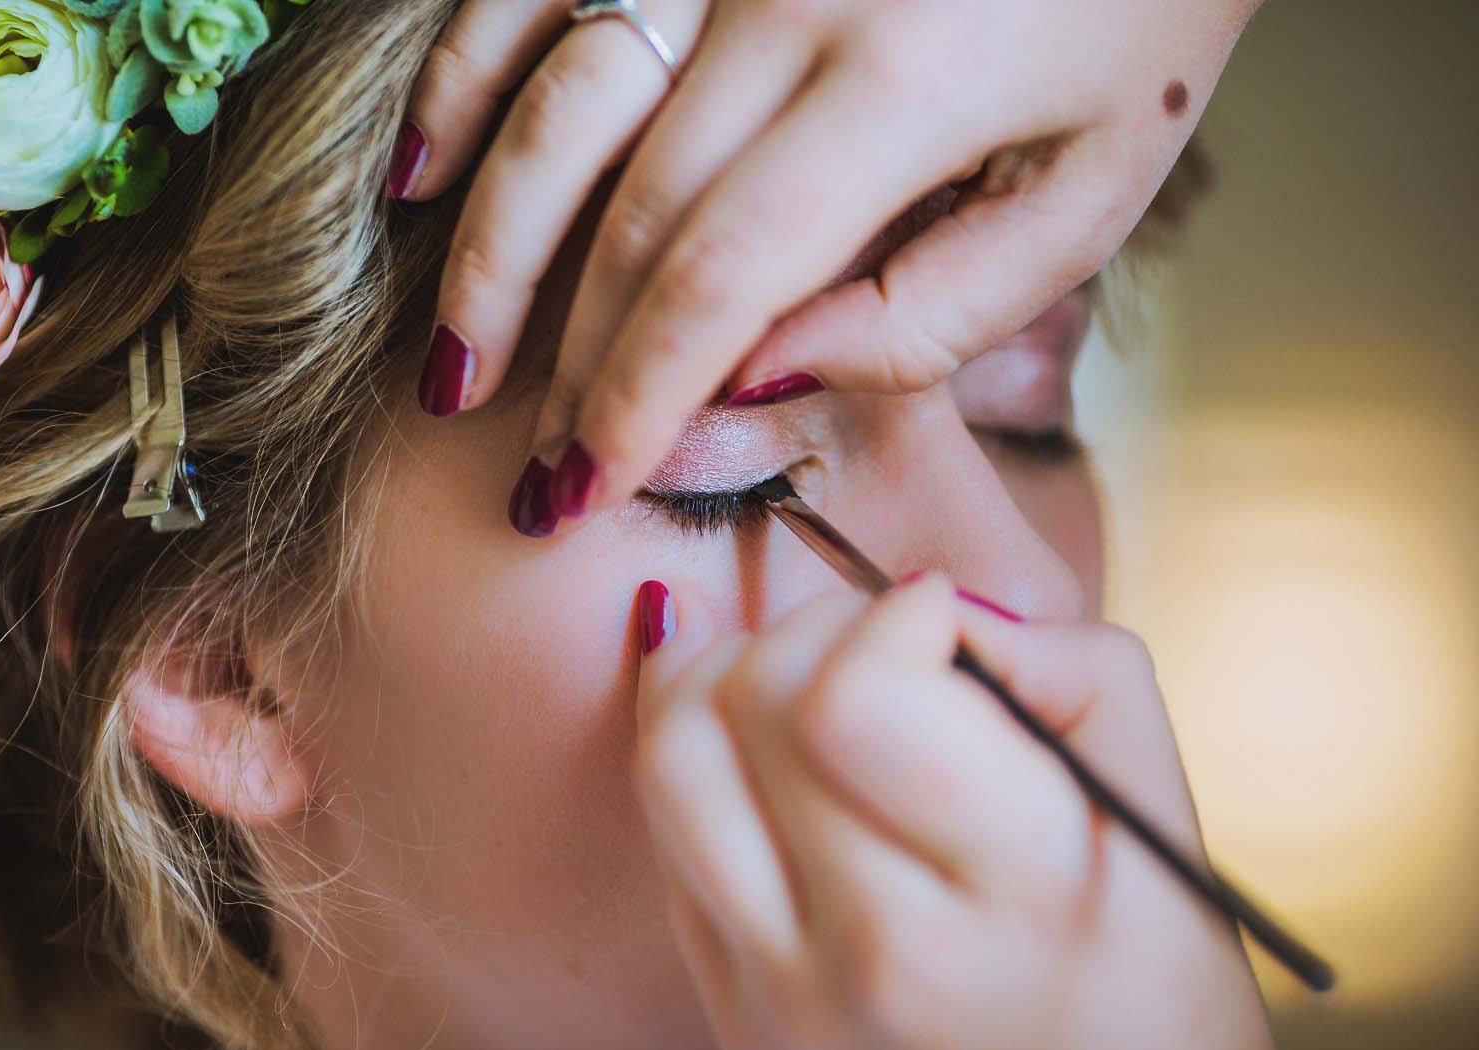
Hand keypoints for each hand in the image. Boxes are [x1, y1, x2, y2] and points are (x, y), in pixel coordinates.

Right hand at [394, 0, 1260, 533]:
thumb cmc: (1141, 12)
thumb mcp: (1093, 184)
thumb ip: (935, 306)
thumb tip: (764, 376)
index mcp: (897, 87)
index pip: (716, 280)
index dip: (637, 397)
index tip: (589, 487)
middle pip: (627, 217)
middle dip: (567, 366)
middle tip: (534, 478)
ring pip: (557, 108)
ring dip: (491, 254)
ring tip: (450, 371)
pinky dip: (467, 76)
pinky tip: (423, 172)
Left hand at [630, 575, 1277, 1049]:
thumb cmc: (1150, 980)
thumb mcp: (1159, 810)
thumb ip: (1062, 666)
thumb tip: (931, 603)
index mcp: (1015, 898)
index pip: (855, 703)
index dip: (890, 616)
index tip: (937, 618)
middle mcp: (879, 961)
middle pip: (752, 711)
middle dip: (813, 626)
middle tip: (880, 642)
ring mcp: (787, 1003)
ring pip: (674, 763)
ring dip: (722, 673)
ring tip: (796, 670)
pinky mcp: (735, 1020)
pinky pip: (669, 839)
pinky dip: (700, 754)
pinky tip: (755, 733)